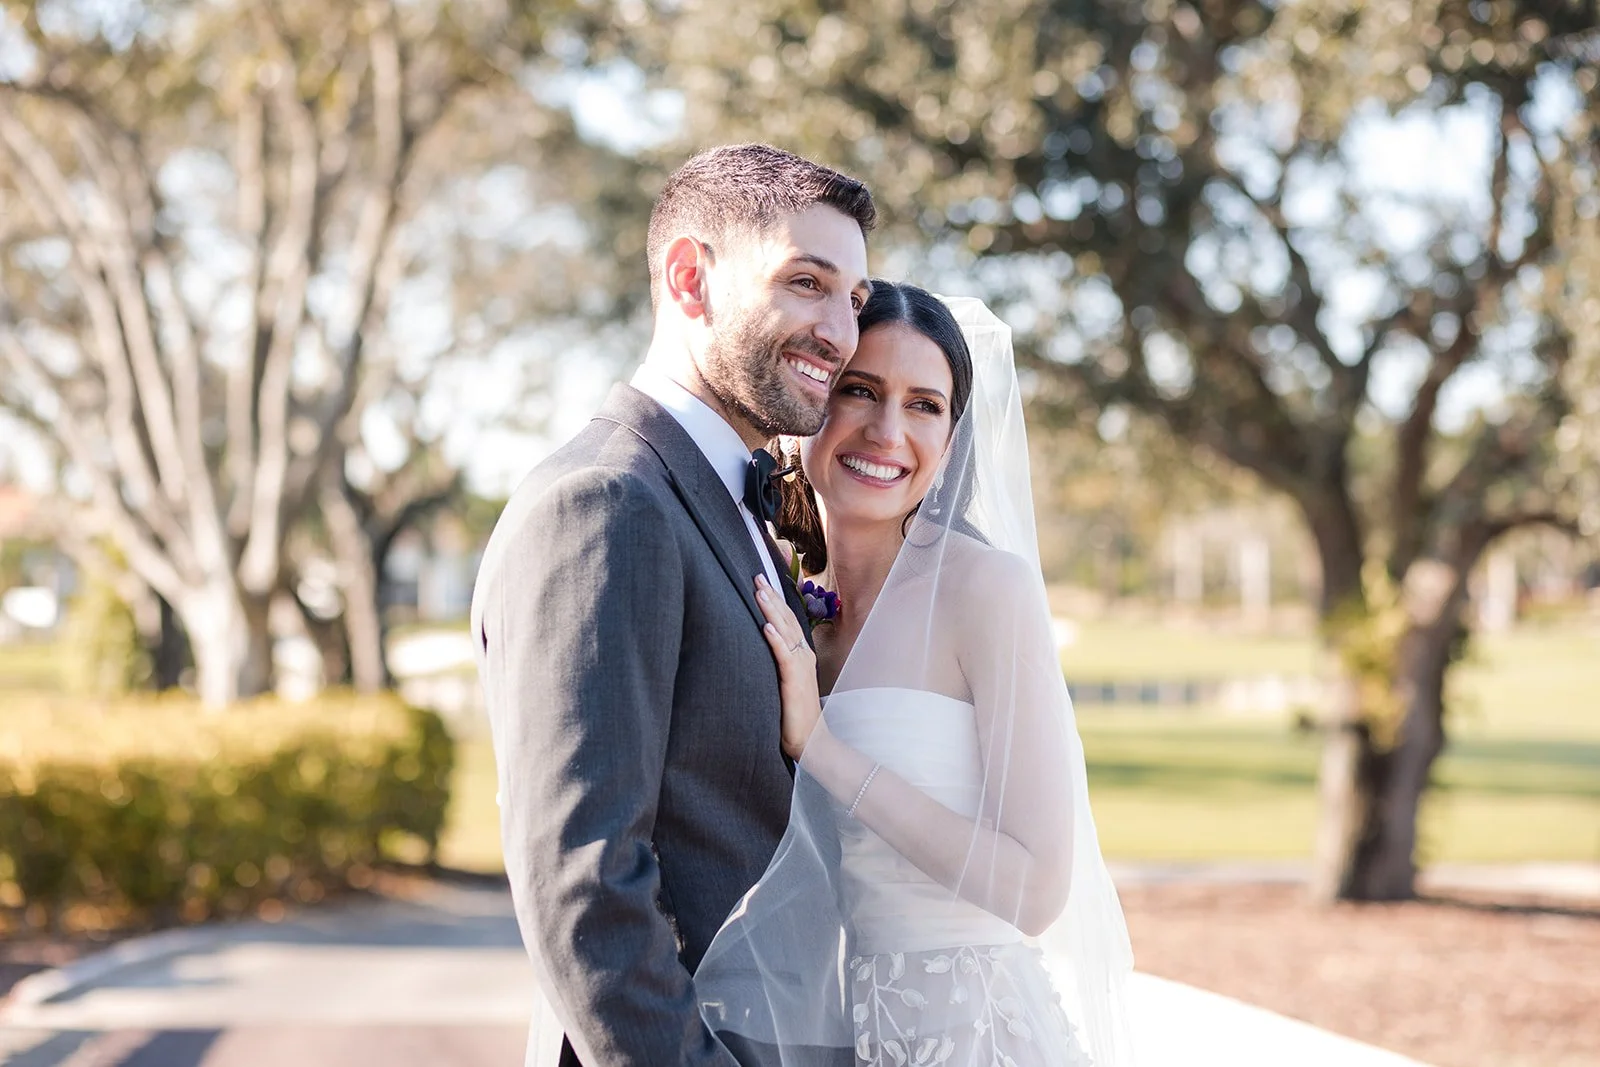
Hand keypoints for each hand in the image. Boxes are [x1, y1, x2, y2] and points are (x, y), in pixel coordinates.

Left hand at [755, 575, 821, 759]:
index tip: (762, 583)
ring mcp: (801, 667)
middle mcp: (803, 656)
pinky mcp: (794, 682)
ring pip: (786, 632)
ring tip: (760, 592)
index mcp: (801, 655)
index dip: (775, 601)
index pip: (787, 621)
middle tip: (757, 576)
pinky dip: (776, 641)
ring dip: (772, 611)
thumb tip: (761, 648)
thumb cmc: (794, 716)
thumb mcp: (784, 684)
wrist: (811, 741)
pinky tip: (766, 628)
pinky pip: (785, 657)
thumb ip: (777, 664)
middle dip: (771, 597)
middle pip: (786, 620)